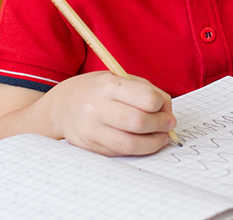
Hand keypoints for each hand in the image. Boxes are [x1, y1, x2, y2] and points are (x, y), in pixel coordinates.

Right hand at [50, 71, 177, 155]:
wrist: (63, 105)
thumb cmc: (100, 90)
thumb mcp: (121, 80)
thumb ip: (147, 91)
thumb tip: (168, 112)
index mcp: (108, 85)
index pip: (146, 98)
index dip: (161, 104)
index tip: (164, 107)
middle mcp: (96, 107)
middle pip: (139, 122)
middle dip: (161, 125)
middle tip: (169, 124)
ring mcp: (90, 129)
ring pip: (130, 144)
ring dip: (153, 143)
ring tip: (161, 138)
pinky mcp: (89, 147)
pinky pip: (120, 152)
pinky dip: (137, 150)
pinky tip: (144, 143)